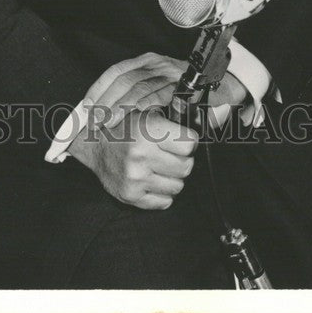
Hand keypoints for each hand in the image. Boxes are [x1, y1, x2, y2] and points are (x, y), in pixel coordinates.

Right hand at [68, 107, 197, 209]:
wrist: (93, 145)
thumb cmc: (124, 126)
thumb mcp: (146, 111)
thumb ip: (174, 115)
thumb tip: (218, 114)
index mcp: (147, 130)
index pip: (189, 144)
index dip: (188, 141)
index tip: (182, 139)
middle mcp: (141, 155)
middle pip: (186, 167)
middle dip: (182, 160)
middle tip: (170, 153)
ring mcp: (136, 178)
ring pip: (178, 186)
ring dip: (172, 177)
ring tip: (159, 165)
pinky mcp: (131, 196)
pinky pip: (165, 201)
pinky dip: (163, 192)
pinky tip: (152, 178)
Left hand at [82, 51, 251, 128]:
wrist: (224, 91)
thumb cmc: (188, 97)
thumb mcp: (158, 93)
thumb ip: (138, 98)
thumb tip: (105, 113)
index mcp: (148, 61)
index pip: (116, 72)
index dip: (99, 90)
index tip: (86, 108)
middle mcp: (157, 62)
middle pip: (123, 80)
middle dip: (105, 102)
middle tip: (93, 123)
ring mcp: (170, 71)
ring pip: (137, 88)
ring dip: (119, 108)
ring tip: (106, 126)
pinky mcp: (182, 84)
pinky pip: (156, 96)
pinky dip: (141, 110)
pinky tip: (132, 123)